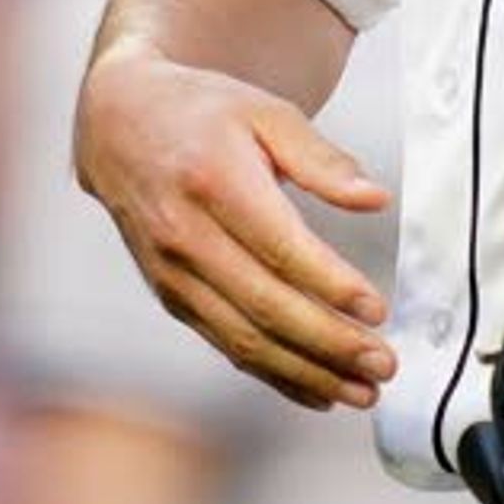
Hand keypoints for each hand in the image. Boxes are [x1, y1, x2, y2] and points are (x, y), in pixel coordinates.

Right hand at [73, 45, 396, 410]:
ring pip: (244, 338)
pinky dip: (273, 374)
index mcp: (214, 182)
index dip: (331, 285)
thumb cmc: (203, 113)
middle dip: (330, 343)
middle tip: (383, 365)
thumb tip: (375, 199)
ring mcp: (174, 273)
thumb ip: (322, 159)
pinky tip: (317, 390)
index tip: (378, 310)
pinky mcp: (171, 296)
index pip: (280, 248)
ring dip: (307, 372)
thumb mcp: (265, 113)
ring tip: (362, 391)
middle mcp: (186, 235)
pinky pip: (225, 345)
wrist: (119, 125)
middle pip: (265, 305)